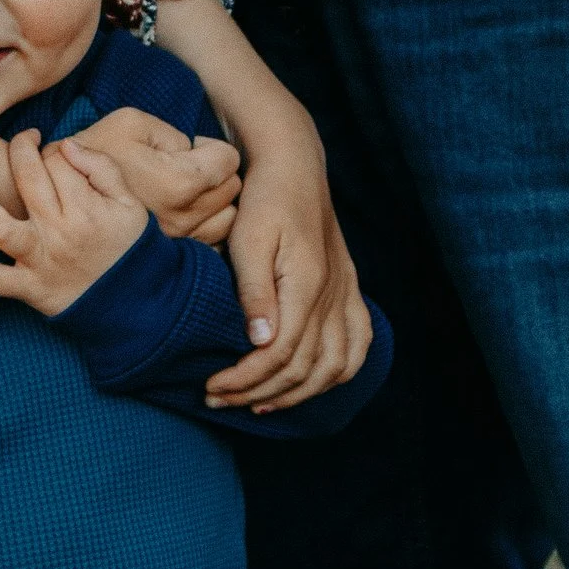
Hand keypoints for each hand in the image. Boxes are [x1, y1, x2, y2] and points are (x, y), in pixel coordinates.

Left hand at [0, 131, 149, 315]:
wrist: (133, 303)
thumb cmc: (129, 248)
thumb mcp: (131, 203)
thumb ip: (103, 168)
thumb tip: (67, 145)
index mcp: (86, 210)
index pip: (57, 161)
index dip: (54, 148)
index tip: (59, 154)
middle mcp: (59, 233)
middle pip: (28, 180)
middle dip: (22, 150)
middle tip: (25, 142)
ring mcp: (39, 261)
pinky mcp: (28, 287)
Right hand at [52, 106, 239, 243]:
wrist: (58, 197)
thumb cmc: (93, 153)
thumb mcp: (131, 122)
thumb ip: (173, 133)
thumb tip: (191, 151)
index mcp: (181, 182)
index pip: (229, 159)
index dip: (208, 145)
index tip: (185, 147)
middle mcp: (185, 217)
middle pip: (232, 188)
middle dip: (213, 171)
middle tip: (180, 164)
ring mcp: (179, 241)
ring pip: (228, 217)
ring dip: (214, 200)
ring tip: (184, 189)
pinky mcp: (171, 256)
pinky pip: (211, 240)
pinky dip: (204, 224)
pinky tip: (179, 211)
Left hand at [202, 101, 371, 411]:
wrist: (295, 166)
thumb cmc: (264, 198)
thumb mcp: (248, 238)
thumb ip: (254, 291)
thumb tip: (259, 343)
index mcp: (308, 285)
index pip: (279, 354)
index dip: (244, 378)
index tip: (211, 386)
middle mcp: (333, 296)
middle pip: (303, 368)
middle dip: (259, 391)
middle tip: (219, 398)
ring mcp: (345, 294)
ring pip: (334, 366)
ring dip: (297, 393)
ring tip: (259, 401)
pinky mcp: (349, 290)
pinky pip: (357, 345)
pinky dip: (337, 373)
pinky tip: (309, 383)